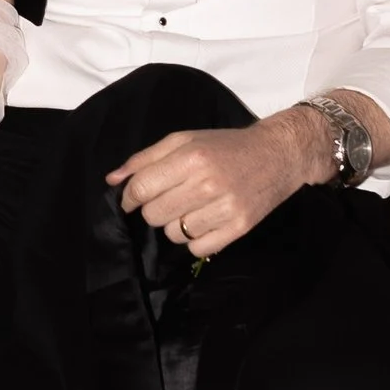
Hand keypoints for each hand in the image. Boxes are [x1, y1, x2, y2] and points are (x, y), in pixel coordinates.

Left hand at [107, 107, 325, 257]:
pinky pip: (197, 249)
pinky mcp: (239, 228)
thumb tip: (112, 180)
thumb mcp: (184, 140)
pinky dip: (195, 239)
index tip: (132, 199)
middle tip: (170, 198)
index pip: (141, 189)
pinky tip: (206, 220)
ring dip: (176, 224)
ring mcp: (225, 208)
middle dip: (154, 209)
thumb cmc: (225, 146)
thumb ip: (145, 159)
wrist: (277, 155)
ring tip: (192, 207)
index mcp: (190, 157)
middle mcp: (207, 184)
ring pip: (174, 235)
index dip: (129, 197)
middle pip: (154, 215)